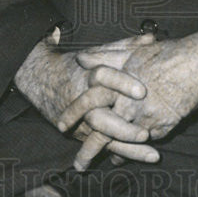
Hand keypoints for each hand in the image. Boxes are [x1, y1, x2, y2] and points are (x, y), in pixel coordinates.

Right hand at [14, 34, 150, 155]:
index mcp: (89, 77)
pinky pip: (106, 146)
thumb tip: (151, 38)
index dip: (122, 84)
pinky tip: (144, 158)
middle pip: (101, 118)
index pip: (105, 79)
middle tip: (145, 133)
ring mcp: (84, 121)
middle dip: (123, 128)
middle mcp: (85, 102)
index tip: (142, 92)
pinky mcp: (86, 133)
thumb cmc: (80, 64)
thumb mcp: (100, 53)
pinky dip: (124, 154)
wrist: (44, 79)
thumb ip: (126, 46)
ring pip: (105, 138)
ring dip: (128, 148)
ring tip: (153, 155)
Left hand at [58, 31, 197, 168]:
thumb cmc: (167, 53)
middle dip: (89, 149)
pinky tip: (132, 155)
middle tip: (78, 165)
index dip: (73, 112)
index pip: (89, 98)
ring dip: (115, 154)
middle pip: (103, 129)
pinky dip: (138, 150)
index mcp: (119, 80)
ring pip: (124, 141)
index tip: (62, 126)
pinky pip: (147, 141)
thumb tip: (81, 59)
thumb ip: (105, 55)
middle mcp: (130, 101)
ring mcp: (147, 116)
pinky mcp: (164, 125)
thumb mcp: (134, 51)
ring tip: (107, 164)